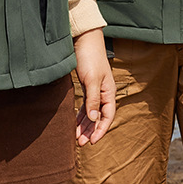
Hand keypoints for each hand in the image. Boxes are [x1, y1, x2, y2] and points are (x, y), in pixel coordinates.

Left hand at [73, 29, 115, 144]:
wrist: (84, 40)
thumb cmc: (90, 57)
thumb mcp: (92, 80)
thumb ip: (93, 100)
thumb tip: (93, 119)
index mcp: (109, 92)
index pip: (107, 117)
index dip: (100, 130)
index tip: (92, 142)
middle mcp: (103, 93)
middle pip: (99, 117)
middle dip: (90, 131)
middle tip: (81, 143)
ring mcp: (95, 90)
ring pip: (91, 113)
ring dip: (84, 125)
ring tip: (76, 137)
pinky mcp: (86, 86)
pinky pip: (85, 106)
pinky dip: (80, 115)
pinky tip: (74, 123)